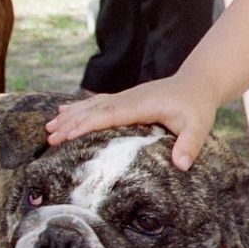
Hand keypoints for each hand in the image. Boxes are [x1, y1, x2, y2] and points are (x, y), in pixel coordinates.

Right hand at [46, 74, 218, 169]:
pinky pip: (98, 104)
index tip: (68, 134)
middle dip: (71, 122)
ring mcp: (126, 97)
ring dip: (70, 116)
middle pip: (95, 109)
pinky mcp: (125, 100)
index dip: (89, 124)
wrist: (198, 82)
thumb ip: (190, 144)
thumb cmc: (197, 106)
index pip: (111, 114)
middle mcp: (130, 98)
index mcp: (143, 105)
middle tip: (49, 136)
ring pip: (93, 105)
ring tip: (48, 128)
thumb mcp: (199, 126)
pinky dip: (79, 109)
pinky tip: (63, 113)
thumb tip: (181, 165)